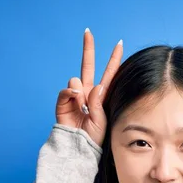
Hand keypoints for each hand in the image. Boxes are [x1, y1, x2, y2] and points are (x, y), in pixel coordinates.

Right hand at [55, 29, 122, 146]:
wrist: (78, 150)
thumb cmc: (94, 139)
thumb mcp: (102, 121)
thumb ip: (98, 102)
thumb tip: (94, 85)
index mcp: (100, 97)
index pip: (109, 74)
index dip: (113, 60)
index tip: (119, 44)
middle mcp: (87, 94)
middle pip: (87, 67)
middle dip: (88, 49)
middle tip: (88, 32)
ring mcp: (74, 97)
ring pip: (76, 79)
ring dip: (80, 90)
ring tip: (83, 107)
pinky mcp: (63, 103)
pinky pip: (66, 90)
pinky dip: (70, 93)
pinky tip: (75, 99)